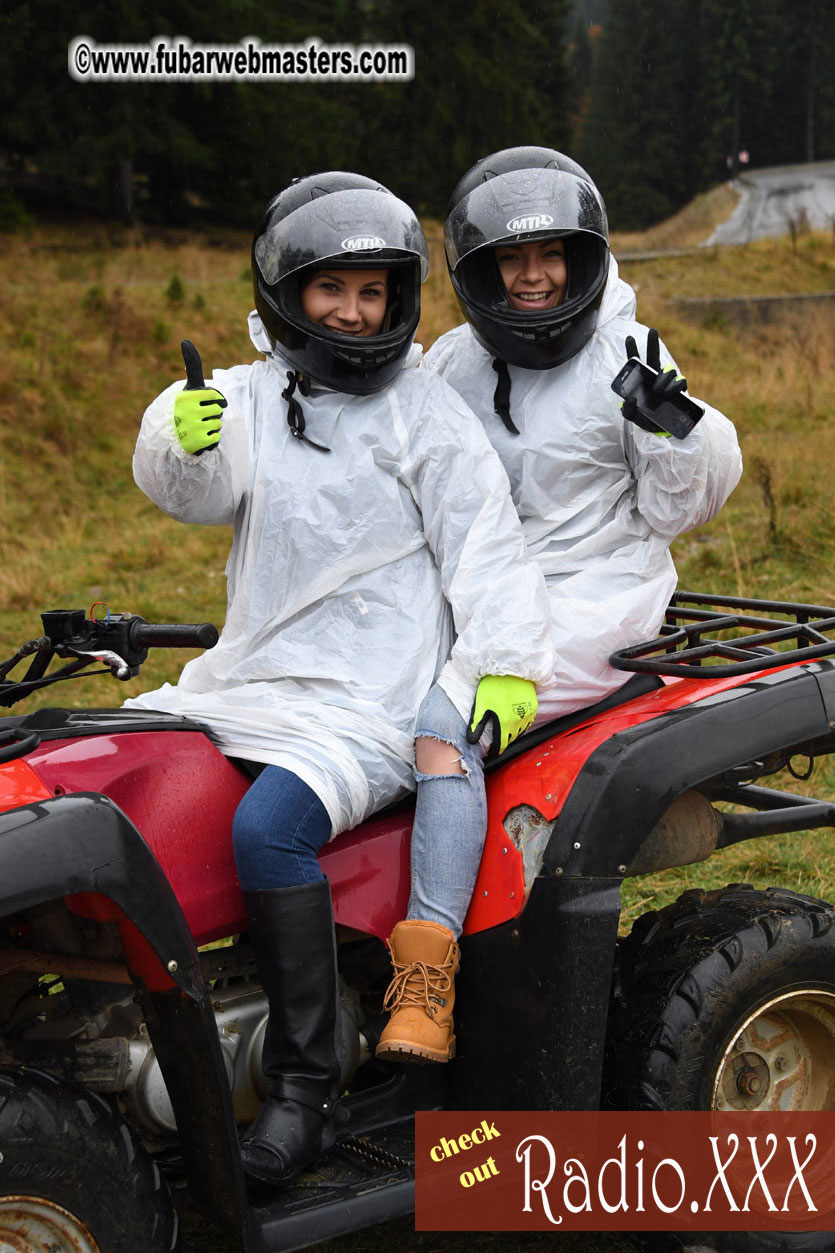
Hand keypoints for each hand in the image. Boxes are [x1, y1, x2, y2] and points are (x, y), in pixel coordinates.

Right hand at [173, 340, 226, 454]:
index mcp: (186, 396)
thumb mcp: (189, 386)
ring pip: (218, 425)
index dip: (216, 400)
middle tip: (200, 417)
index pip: (217, 396)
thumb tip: (185, 341)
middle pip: (219, 411)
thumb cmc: (187, 406)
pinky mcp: (196, 443)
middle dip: (214, 414)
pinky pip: (216, 439)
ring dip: (213, 427)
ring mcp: (191, 428)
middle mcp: (187, 412)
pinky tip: (200, 438)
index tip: (205, 402)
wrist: (174, 434)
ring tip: (199, 427)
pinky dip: (211, 439)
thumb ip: (192, 365)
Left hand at [467, 675, 537, 760]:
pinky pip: (528, 722)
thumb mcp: (481, 705)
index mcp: (504, 723)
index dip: (496, 750)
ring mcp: (528, 714)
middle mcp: (518, 722)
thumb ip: (477, 724)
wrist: (511, 671)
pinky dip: (521, 724)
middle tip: (497, 740)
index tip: (492, 753)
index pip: (501, 745)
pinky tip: (515, 720)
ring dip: (513, 733)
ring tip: (505, 731)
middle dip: (504, 741)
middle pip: (511, 738)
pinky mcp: (533, 707)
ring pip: (520, 731)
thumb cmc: (494, 687)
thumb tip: (471, 741)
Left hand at [620, 328, 685, 434]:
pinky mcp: (680, 389)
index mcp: (642, 380)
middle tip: (652, 330)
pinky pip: (680, 381)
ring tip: (658, 390)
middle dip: (653, 343)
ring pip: (668, 369)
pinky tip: (668, 392)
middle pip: (654, 356)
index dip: (632, 350)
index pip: (636, 363)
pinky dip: (674, 386)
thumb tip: (631, 399)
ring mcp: (668, 382)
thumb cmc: (647, 418)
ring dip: (662, 378)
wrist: (664, 429)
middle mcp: (655, 377)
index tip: (629, 338)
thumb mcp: (633, 417)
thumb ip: (627, 410)